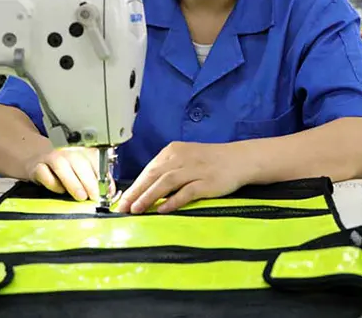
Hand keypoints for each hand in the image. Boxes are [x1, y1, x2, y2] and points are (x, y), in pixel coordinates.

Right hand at [28, 147, 104, 200]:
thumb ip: (98, 179)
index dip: (102, 175)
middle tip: (94, 197)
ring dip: (73, 183)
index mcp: (83, 151)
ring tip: (81, 197)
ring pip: (62, 165)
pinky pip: (44, 173)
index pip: (96, 159)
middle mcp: (68, 151)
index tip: (105, 191)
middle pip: (80, 162)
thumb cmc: (65, 170)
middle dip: (89, 181)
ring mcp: (52, 157)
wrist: (38, 162)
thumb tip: (109, 191)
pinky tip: (59, 190)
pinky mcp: (37, 166)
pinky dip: (52, 183)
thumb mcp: (84, 172)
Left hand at [115, 141, 253, 213]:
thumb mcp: (186, 158)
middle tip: (123, 207)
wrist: (239, 159)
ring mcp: (195, 169)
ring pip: (166, 182)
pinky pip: (187, 191)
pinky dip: (173, 200)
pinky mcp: (207, 182)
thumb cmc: (210, 161)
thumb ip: (167, 170)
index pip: (148, 169)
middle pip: (154, 175)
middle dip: (136, 192)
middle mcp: (182, 158)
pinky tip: (162, 209)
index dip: (134, 186)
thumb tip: (145, 189)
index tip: (122, 201)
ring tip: (137, 209)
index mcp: (174, 151)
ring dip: (149, 196)